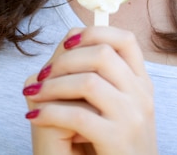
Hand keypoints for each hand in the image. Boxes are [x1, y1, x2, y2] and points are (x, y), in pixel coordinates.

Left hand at [23, 26, 158, 154]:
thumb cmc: (116, 146)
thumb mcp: (119, 107)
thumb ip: (104, 77)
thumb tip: (69, 38)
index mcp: (142, 83)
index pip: (125, 40)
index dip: (95, 33)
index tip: (68, 42)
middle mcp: (141, 95)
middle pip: (103, 54)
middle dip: (66, 59)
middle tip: (43, 74)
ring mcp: (132, 117)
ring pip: (88, 82)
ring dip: (54, 85)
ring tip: (34, 94)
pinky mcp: (117, 141)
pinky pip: (78, 116)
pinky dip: (50, 113)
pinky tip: (35, 116)